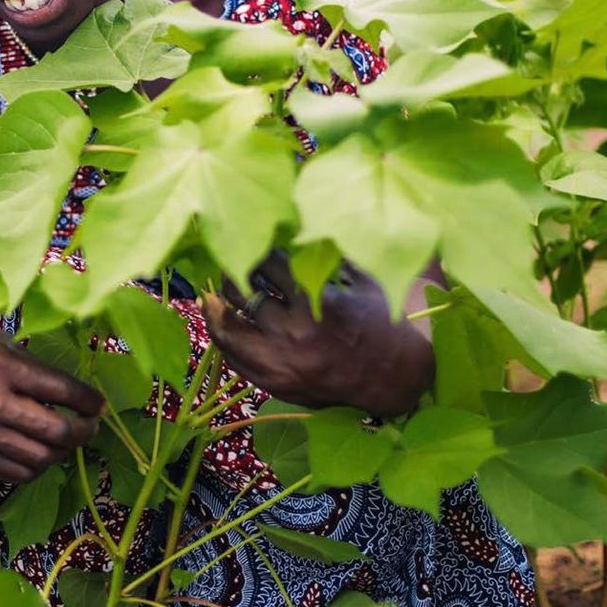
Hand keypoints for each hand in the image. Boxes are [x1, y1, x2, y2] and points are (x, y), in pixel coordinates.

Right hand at [0, 324, 103, 482]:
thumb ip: (20, 357)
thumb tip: (58, 379)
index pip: (59, 388)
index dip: (88, 400)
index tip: (98, 404)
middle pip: (56, 430)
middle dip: (84, 430)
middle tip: (89, 425)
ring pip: (40, 458)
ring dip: (63, 452)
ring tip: (68, 440)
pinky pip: (16, 473)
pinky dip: (37, 467)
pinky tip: (41, 453)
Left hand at [200, 254, 433, 416]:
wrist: (394, 377)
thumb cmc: (381, 320)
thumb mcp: (363, 278)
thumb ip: (330, 253)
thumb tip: (298, 222)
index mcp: (317, 301)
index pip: (270, 264)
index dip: (259, 249)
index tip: (253, 237)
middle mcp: (295, 333)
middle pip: (244, 292)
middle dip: (234, 271)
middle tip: (230, 260)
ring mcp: (281, 362)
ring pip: (229, 328)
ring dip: (217, 306)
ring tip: (213, 292)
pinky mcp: (274, 383)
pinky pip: (233, 358)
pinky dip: (222, 337)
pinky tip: (220, 320)